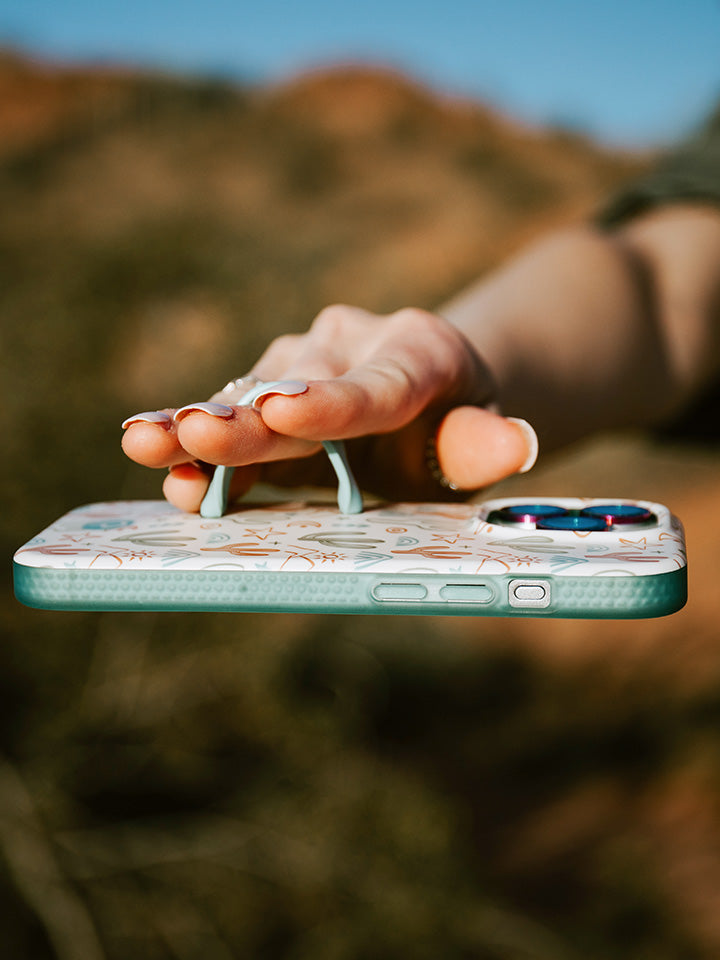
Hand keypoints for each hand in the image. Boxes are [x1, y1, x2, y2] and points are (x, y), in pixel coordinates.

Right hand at [121, 305, 536, 510]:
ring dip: (200, 425)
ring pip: (250, 397)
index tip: (286, 411)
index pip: (374, 388)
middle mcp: (351, 346)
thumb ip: (486, 444)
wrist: (428, 390)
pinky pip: (232, 411)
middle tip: (196, 434)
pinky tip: (149, 444)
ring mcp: (304, 363)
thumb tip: (515, 442)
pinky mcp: (270, 387)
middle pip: (296, 391)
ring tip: (148, 443)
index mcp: (416, 354)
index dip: (330, 405)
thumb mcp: (478, 438)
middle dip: (244, 421)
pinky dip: (194, 436)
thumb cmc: (456, 423)